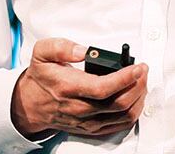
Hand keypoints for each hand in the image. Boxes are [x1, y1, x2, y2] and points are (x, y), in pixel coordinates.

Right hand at [10, 38, 148, 139]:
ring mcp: (87, 121)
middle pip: (118, 103)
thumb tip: (82, 50)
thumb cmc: (42, 78)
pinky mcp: (93, 128)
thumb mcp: (42, 53)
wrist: (31, 104)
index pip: (102, 88)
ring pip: (123, 116)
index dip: (124, 78)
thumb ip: (61, 47)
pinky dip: (133, 112)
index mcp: (68, 88)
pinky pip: (120, 125)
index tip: (137, 68)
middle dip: (137, 85)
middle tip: (143, 71)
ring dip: (138, 99)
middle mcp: (79, 108)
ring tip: (141, 82)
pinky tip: (136, 98)